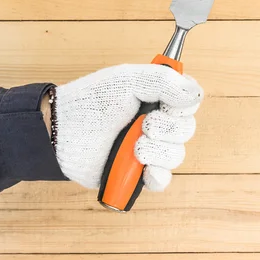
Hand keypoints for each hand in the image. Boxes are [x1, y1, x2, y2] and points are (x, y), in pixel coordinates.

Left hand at [54, 64, 202, 190]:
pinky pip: (162, 180)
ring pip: (176, 155)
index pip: (189, 102)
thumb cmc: (92, 101)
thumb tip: (195, 94)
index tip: (166, 105)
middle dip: (168, 128)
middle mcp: (157, 123)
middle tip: (145, 126)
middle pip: (186, 129)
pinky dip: (157, 176)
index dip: (184, 106)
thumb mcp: (128, 80)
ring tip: (133, 147)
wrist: (64, 132)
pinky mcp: (138, 172)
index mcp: (157, 98)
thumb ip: (164, 81)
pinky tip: (145, 169)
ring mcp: (149, 149)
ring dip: (157, 151)